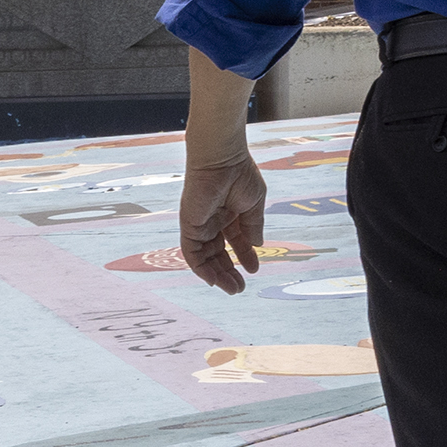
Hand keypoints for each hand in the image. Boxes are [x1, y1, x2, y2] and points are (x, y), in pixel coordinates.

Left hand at [178, 153, 267, 294]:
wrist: (223, 158)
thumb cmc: (239, 173)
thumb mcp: (254, 204)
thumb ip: (253, 226)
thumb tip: (257, 246)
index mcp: (229, 213)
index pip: (234, 240)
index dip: (244, 256)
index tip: (254, 270)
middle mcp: (212, 220)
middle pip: (217, 252)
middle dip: (229, 271)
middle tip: (239, 288)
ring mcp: (199, 223)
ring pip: (205, 256)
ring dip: (217, 274)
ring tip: (232, 288)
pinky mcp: (188, 224)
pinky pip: (191, 252)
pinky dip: (201, 268)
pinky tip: (213, 280)